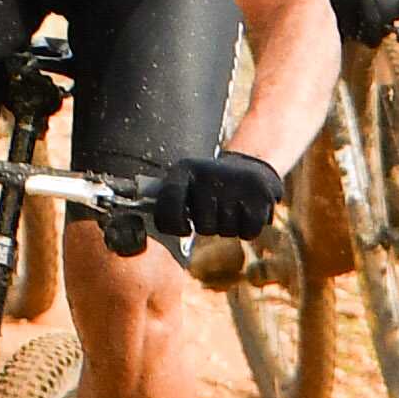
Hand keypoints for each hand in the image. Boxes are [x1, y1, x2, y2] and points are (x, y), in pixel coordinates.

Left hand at [148, 149, 282, 241]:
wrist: (253, 165)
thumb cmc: (210, 186)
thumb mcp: (187, 185)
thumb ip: (169, 203)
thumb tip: (139, 219)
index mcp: (184, 169)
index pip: (168, 200)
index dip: (172, 223)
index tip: (183, 227)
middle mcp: (209, 173)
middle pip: (203, 226)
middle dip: (209, 225)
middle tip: (216, 207)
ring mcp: (236, 183)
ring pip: (225, 230)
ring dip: (229, 226)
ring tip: (232, 205)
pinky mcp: (259, 194)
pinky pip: (248, 232)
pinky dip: (248, 229)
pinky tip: (247, 210)